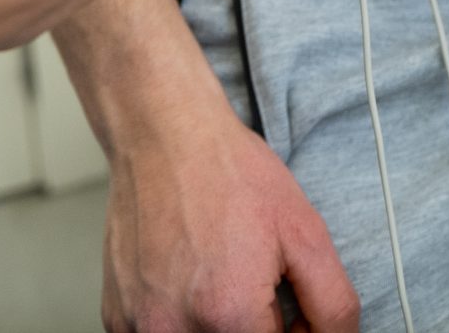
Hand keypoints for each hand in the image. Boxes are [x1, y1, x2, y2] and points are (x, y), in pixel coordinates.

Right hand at [100, 90, 357, 332]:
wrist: (165, 136)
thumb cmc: (228, 174)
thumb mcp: (306, 233)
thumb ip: (331, 305)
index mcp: (228, 314)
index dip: (292, 332)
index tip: (287, 308)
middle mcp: (175, 329)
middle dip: (255, 328)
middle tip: (256, 287)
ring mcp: (140, 326)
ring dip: (218, 325)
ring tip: (219, 276)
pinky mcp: (117, 317)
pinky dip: (182, 321)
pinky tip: (187, 279)